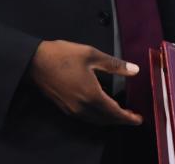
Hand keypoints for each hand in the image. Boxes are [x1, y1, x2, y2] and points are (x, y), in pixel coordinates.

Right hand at [28, 40, 142, 125]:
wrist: (35, 62)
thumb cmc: (63, 55)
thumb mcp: (91, 55)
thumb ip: (114, 64)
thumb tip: (135, 70)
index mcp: (92, 95)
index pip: (115, 112)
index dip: (129, 117)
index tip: (139, 118)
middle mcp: (83, 107)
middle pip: (107, 120)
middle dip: (121, 120)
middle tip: (132, 116)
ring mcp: (73, 110)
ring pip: (96, 121)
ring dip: (109, 119)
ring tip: (120, 113)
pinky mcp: (65, 108)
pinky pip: (87, 118)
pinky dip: (98, 117)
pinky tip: (101, 108)